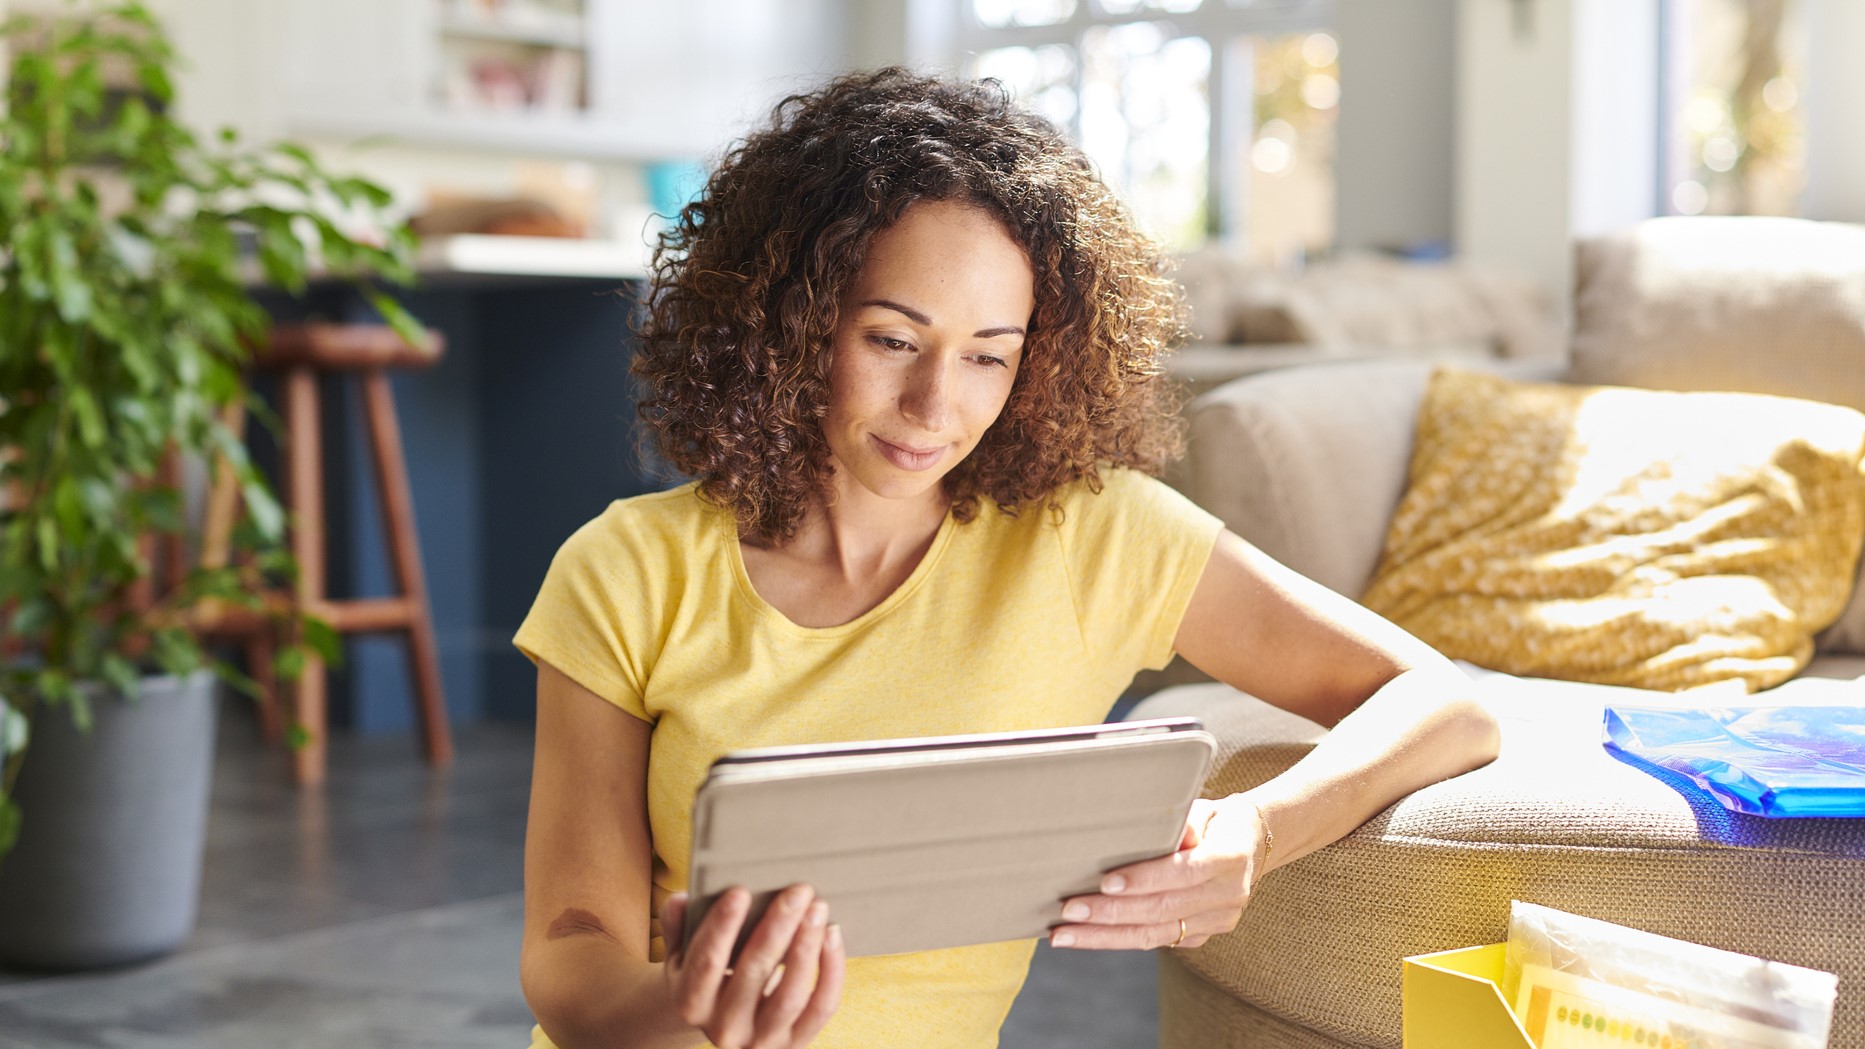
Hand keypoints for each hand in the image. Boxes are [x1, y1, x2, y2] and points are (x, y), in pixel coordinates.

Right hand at [660, 884, 845, 1048]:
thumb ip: (678, 926)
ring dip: (807, 947)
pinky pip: (820, 1007)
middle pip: (753, 974)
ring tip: (817, 908)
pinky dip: (831, 971)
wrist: (722, 1022)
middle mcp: (724, 1029)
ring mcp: (761, 1040)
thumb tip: (683, 900)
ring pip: (790, 995)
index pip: (706, 963)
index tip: (741, 891)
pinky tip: (831, 934)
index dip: (722, 927)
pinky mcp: (795, 1044)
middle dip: (778, 927)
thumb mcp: (681, 954)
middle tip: (798, 890)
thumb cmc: (705, 974)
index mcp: (690, 1003)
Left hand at [1048, 797, 1267, 950]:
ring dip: (1104, 936)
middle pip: (1161, 909)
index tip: (1105, 882)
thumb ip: (1183, 820)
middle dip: (1111, 913)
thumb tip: (1162, 832)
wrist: (1250, 844)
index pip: (1182, 873)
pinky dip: (1117, 938)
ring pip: (1154, 934)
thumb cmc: (1213, 820)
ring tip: (1064, 934)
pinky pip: (1156, 941)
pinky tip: (1086, 936)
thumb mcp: (1202, 808)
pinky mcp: (1202, 936)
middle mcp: (1228, 895)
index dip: (1144, 879)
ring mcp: (1217, 920)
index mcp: (1230, 858)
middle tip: (1069, 911)